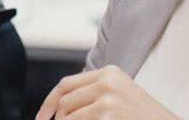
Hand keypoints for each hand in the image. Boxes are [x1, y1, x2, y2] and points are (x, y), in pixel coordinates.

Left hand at [34, 65, 177, 119]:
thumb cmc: (147, 118)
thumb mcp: (121, 94)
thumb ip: (94, 93)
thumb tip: (59, 108)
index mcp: (110, 72)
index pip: (65, 85)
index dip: (49, 103)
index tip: (42, 118)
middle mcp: (107, 82)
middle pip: (65, 102)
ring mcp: (108, 100)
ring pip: (69, 118)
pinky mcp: (108, 116)